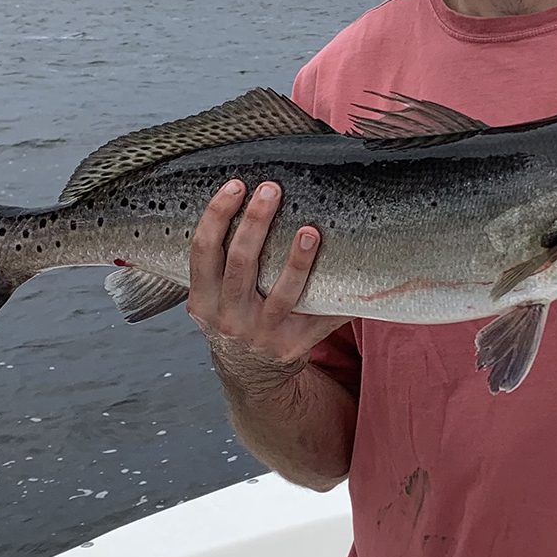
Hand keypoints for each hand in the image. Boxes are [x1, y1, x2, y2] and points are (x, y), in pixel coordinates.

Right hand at [187, 179, 349, 383]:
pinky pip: (318, 318)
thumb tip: (241, 195)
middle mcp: (229, 317)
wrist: (250, 371)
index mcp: (203, 299)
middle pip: (241, 263)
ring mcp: (261, 334)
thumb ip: (218, 260)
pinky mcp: (292, 346)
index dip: (217, 215)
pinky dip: (336, 300)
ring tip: (309, 230)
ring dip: (297, 261)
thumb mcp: (212, 296)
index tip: (236, 185)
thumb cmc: (234, 316)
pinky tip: (353, 278)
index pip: (204, 250)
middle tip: (271, 190)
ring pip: (282, 293)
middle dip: (255, 222)